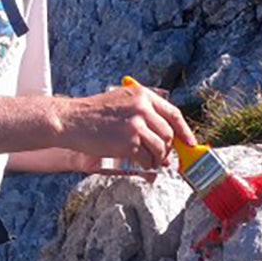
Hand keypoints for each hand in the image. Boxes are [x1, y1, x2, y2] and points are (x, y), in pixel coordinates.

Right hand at [56, 84, 195, 171]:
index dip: (184, 130)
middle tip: (163, 158)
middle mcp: (142, 108)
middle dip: (168, 149)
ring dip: (158, 159)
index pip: (173, 113)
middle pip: (168, 133)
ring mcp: (136, 125)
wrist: (72, 120)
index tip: (189, 143)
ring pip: (160, 148)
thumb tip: (164, 134)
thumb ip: (142, 111)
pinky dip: (147, 165)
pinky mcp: (129, 142)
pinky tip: (141, 165)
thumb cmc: (93, 114)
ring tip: (151, 163)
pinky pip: (147, 158)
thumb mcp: (121, 101)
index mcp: (142, 95)